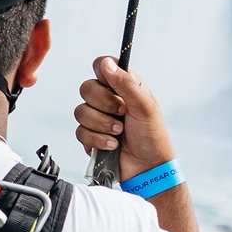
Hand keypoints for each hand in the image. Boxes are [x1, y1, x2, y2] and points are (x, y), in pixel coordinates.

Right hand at [75, 57, 175, 182]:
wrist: (147, 168)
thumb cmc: (152, 136)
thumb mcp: (144, 106)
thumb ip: (125, 83)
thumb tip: (106, 63)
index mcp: (123, 86)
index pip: (101, 65)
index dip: (102, 73)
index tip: (112, 86)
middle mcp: (108, 99)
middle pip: (86, 88)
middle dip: (104, 104)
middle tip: (122, 113)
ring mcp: (97, 117)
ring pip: (80, 111)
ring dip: (102, 124)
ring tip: (119, 132)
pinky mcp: (90, 136)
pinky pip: (80, 132)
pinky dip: (97, 139)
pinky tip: (113, 145)